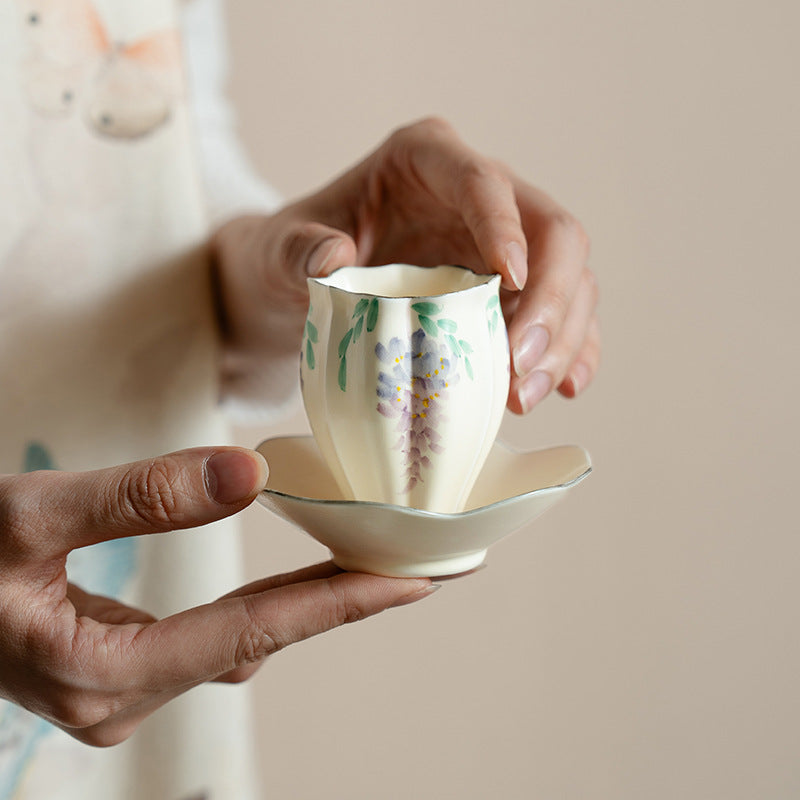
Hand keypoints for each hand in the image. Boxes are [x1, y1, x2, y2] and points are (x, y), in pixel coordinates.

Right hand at [0, 448, 432, 745]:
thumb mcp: (28, 517)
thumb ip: (138, 497)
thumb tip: (248, 477)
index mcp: (101, 670)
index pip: (254, 632)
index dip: (342, 603)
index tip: (417, 582)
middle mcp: (119, 697)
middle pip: (259, 642)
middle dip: (342, 603)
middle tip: (422, 569)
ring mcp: (116, 691)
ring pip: (237, 645)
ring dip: (303, 605)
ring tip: (370, 567)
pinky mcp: (112, 669)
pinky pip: (208, 640)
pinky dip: (258, 610)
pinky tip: (287, 584)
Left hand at [212, 117, 598, 412]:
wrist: (299, 289)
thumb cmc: (295, 255)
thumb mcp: (279, 249)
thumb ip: (295, 249)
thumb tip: (333, 258)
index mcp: (427, 159)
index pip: (484, 181)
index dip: (505, 227)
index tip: (509, 281)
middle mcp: (480, 197)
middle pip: (553, 234)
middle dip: (549, 301)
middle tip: (520, 364)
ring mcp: (504, 246)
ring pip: (570, 282)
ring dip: (559, 342)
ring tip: (523, 397)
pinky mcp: (512, 293)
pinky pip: (561, 318)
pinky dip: (571, 353)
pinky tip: (564, 389)